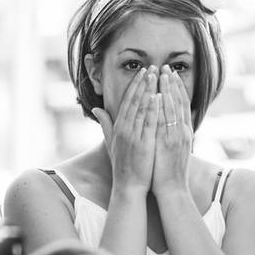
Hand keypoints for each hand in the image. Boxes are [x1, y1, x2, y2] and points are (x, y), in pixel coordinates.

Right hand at [92, 66, 160, 193]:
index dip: (135, 85)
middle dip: (143, 83)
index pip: (127, 101)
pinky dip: (153, 109)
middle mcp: (124, 129)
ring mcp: (133, 136)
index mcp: (118, 128)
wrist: (128, 186)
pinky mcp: (143, 144)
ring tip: (157, 76)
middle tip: (152, 67)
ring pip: (141, 108)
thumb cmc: (122, 165)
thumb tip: (96, 108)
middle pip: (134, 101)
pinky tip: (158, 96)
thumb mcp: (111, 142)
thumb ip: (105, 124)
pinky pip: (149, 123)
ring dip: (149, 90)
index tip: (142, 72)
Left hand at [152, 65, 193, 196]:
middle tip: (167, 67)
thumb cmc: (168, 173)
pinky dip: (164, 107)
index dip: (176, 89)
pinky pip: (167, 120)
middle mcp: (183, 132)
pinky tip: (159, 94)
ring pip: (174, 108)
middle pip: (179, 103)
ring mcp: (178, 136)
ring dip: (169, 90)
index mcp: (183, 133)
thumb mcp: (171, 151)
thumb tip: (164, 124)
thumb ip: (167, 135)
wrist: (172, 191)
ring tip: (163, 74)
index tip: (170, 75)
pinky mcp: (170, 143)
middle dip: (173, 84)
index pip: (181, 106)